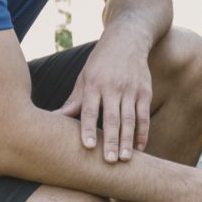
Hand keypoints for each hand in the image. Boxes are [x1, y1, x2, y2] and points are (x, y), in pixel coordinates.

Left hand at [55, 34, 151, 162]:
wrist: (127, 40)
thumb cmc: (100, 63)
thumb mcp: (84, 77)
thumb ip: (75, 101)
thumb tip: (56, 118)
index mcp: (94, 84)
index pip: (90, 110)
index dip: (88, 129)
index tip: (89, 147)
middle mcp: (113, 87)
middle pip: (112, 118)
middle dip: (111, 140)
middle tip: (110, 161)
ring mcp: (131, 89)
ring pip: (130, 119)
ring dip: (128, 140)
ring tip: (126, 159)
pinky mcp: (145, 91)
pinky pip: (144, 115)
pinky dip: (143, 132)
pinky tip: (141, 148)